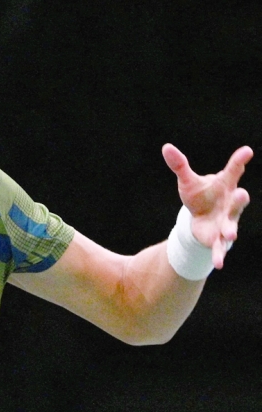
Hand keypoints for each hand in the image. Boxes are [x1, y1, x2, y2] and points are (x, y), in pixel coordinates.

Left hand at [162, 143, 252, 268]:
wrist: (201, 217)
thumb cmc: (199, 195)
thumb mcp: (188, 181)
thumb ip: (180, 165)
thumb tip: (166, 147)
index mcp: (225, 186)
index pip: (233, 171)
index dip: (239, 161)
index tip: (246, 151)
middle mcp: (230, 204)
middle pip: (238, 201)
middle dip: (240, 200)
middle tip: (241, 194)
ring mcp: (227, 221)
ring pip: (231, 225)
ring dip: (231, 230)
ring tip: (231, 235)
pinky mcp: (218, 238)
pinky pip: (219, 247)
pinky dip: (219, 254)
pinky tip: (219, 264)